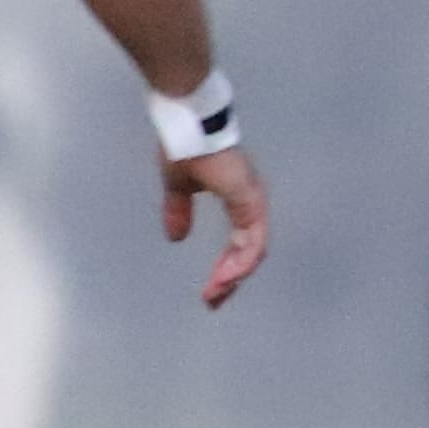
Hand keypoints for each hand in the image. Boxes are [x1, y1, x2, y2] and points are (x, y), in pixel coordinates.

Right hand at [165, 141, 266, 311]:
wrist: (188, 125)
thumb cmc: (185, 147)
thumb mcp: (178, 188)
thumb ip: (178, 212)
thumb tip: (175, 238)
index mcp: (237, 199)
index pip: (239, 242)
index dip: (225, 267)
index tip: (210, 290)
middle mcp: (250, 203)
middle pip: (248, 252)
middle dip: (230, 280)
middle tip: (212, 301)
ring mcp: (252, 202)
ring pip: (253, 251)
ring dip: (235, 276)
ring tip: (215, 294)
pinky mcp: (248, 200)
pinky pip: (252, 240)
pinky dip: (241, 261)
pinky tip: (227, 277)